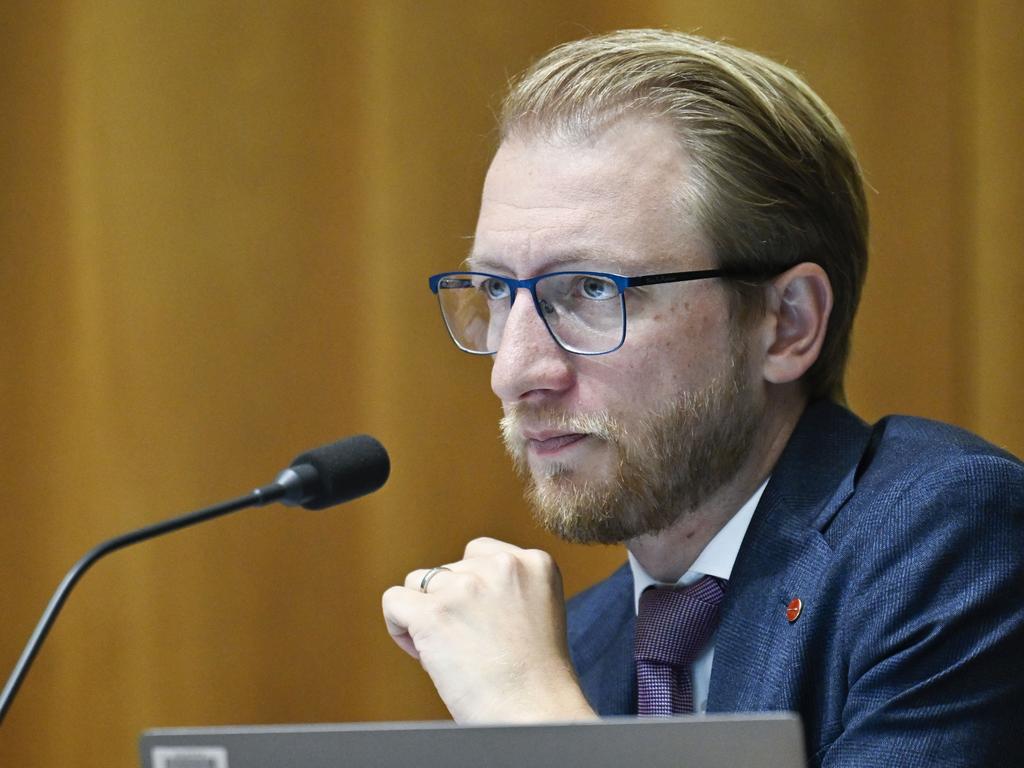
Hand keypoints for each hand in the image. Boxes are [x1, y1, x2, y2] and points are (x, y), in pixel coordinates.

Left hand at [381, 537, 595, 722]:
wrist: (535, 714)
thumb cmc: (534, 679)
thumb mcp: (534, 612)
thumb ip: (503, 588)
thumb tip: (448, 583)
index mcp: (534, 562)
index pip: (478, 554)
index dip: (471, 588)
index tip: (482, 623)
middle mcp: (501, 566)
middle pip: (448, 569)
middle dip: (449, 603)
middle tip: (468, 645)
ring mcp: (466, 586)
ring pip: (419, 582)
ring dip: (425, 612)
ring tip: (447, 650)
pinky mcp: (433, 613)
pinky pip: (394, 601)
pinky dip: (399, 625)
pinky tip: (421, 650)